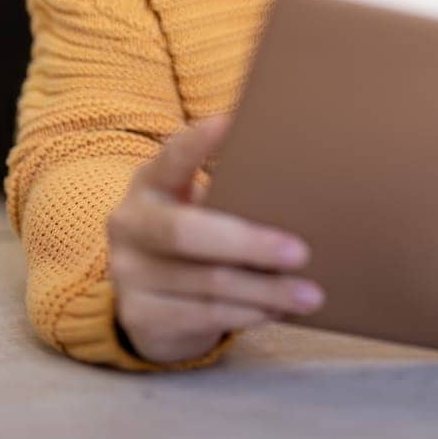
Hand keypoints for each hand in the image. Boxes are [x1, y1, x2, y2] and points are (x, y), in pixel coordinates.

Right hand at [107, 113, 324, 364]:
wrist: (150, 299)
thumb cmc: (196, 236)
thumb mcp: (200, 205)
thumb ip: (231, 189)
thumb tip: (302, 176)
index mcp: (150, 183)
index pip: (171, 156)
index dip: (198, 142)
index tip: (232, 122)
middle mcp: (129, 224)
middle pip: (186, 233)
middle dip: (249, 243)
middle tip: (300, 252)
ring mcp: (129, 273)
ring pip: (206, 283)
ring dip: (264, 290)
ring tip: (309, 294)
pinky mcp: (139, 316)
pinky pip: (203, 316)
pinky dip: (247, 313)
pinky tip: (276, 310)